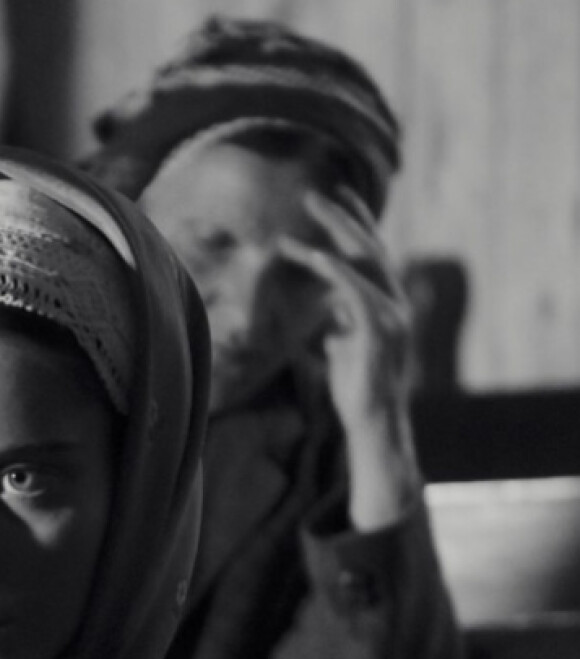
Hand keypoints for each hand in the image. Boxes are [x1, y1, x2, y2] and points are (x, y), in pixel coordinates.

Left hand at [278, 188, 422, 530]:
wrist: (371, 422)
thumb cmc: (355, 390)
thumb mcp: (344, 350)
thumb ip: (342, 327)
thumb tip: (332, 318)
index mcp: (383, 304)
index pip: (367, 256)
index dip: (349, 227)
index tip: (328, 204)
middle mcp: (393, 302)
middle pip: (368, 247)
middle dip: (342, 217)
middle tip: (313, 194)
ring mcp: (391, 314)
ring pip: (365, 260)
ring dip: (336, 231)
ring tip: (309, 208)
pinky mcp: (381, 330)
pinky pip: (356, 291)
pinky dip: (337, 271)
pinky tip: (315, 255)